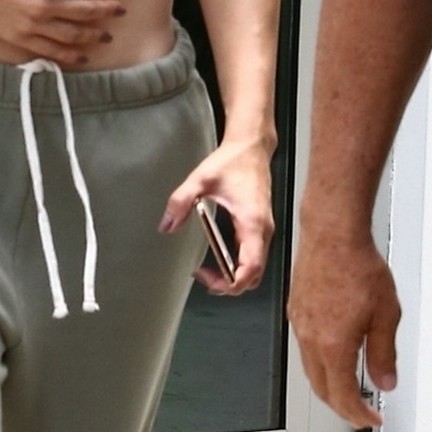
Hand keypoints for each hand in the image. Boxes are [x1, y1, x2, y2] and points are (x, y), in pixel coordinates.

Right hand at [0, 0, 123, 67]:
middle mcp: (44, 5)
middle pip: (86, 11)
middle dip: (107, 11)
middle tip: (120, 11)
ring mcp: (32, 25)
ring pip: (72, 35)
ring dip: (93, 36)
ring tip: (106, 36)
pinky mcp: (19, 39)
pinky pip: (50, 51)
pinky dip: (68, 55)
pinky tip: (81, 56)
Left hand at [160, 137, 273, 294]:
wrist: (252, 146)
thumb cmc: (234, 161)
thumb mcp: (201, 180)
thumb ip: (180, 202)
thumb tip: (167, 225)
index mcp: (252, 223)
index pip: (250, 268)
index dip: (230, 282)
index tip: (207, 277)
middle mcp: (263, 230)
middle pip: (255, 275)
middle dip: (231, 285)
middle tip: (205, 278)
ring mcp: (264, 229)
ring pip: (257, 268)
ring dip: (236, 276)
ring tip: (211, 273)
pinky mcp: (261, 226)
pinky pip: (255, 255)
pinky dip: (240, 265)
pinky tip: (221, 258)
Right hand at [286, 219, 399, 428]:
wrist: (333, 235)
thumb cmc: (357, 266)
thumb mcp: (386, 315)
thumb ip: (384, 354)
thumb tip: (385, 380)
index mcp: (333, 345)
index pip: (343, 396)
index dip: (359, 415)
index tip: (371, 419)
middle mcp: (311, 339)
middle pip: (322, 389)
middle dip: (342, 407)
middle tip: (360, 412)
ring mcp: (300, 325)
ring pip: (310, 371)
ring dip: (329, 386)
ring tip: (349, 388)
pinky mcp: (296, 312)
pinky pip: (304, 349)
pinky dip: (320, 363)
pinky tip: (333, 356)